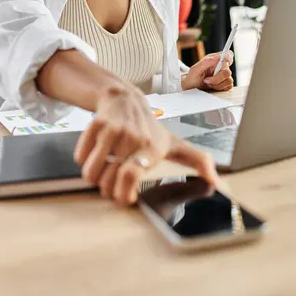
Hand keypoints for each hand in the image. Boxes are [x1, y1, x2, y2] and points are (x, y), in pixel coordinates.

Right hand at [73, 82, 219, 204]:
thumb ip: (196, 162)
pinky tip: (94, 152)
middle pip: (108, 180)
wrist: (126, 98)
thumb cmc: (149, 127)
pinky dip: (83, 158)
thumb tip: (215, 181)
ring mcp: (113, 130)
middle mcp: (133, 138)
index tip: (122, 197)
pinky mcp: (96, 124)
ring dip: (93, 175)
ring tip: (102, 168)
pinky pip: (80, 154)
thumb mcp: (174, 144)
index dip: (122, 193)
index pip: (132, 175)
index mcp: (151, 148)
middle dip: (106, 187)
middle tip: (111, 181)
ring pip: (91, 170)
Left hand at [182, 51, 233, 91]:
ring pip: (229, 80)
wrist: (191, 87)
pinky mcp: (225, 83)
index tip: (226, 62)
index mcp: (214, 59)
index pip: (227, 54)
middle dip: (216, 78)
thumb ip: (207, 62)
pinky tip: (213, 86)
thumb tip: (218, 58)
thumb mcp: (196, 69)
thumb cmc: (192, 77)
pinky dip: (219, 88)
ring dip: (217, 84)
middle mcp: (220, 66)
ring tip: (208, 83)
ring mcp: (223, 75)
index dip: (228, 57)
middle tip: (206, 80)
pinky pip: (228, 86)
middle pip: (227, 71)